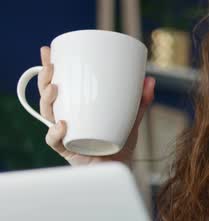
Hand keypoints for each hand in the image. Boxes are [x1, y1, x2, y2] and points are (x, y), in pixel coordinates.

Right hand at [39, 46, 155, 166]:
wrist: (121, 168)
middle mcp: (64, 118)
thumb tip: (150, 80)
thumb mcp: (131, 118)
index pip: (57, 83)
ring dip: (47, 100)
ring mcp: (64, 134)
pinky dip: (55, 133)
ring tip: (55, 89)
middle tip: (51, 68)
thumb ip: (140, 101)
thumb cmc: (120, 142)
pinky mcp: (67, 150)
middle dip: (44, 80)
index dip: (49, 68)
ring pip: (47, 115)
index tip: (48, 51)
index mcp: (74, 107)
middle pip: (47, 96)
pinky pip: (55, 142)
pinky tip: (62, 125)